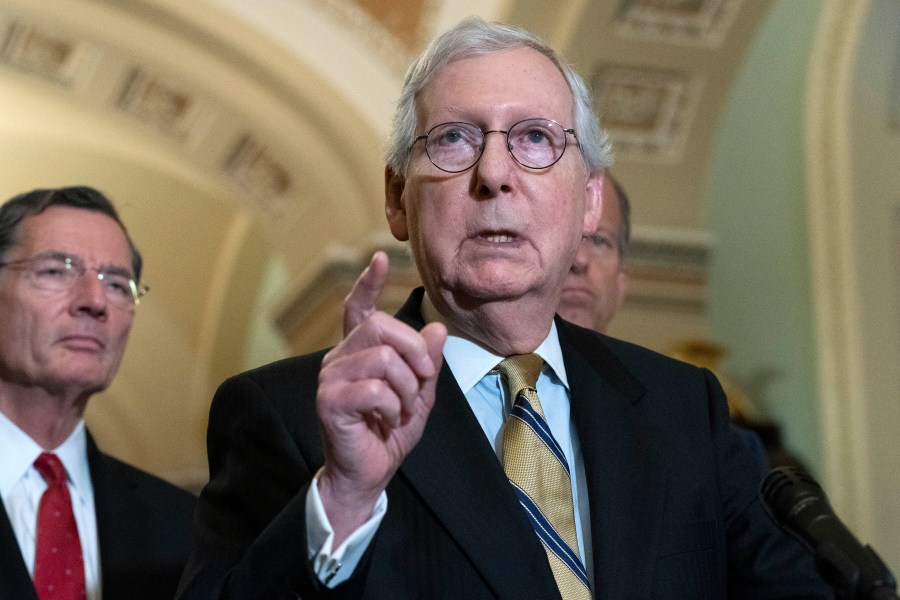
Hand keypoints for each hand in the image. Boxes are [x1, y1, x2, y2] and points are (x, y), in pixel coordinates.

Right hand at [316, 252, 446, 543]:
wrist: (368, 474)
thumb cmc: (388, 433)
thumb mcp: (419, 395)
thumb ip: (427, 364)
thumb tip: (439, 329)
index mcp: (358, 352)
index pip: (359, 309)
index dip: (368, 283)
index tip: (381, 259)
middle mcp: (340, 358)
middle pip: (382, 326)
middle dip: (415, 353)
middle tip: (422, 381)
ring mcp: (331, 377)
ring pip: (383, 358)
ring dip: (407, 388)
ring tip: (402, 409)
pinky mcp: (329, 400)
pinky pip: (376, 388)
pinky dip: (394, 405)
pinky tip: (386, 419)